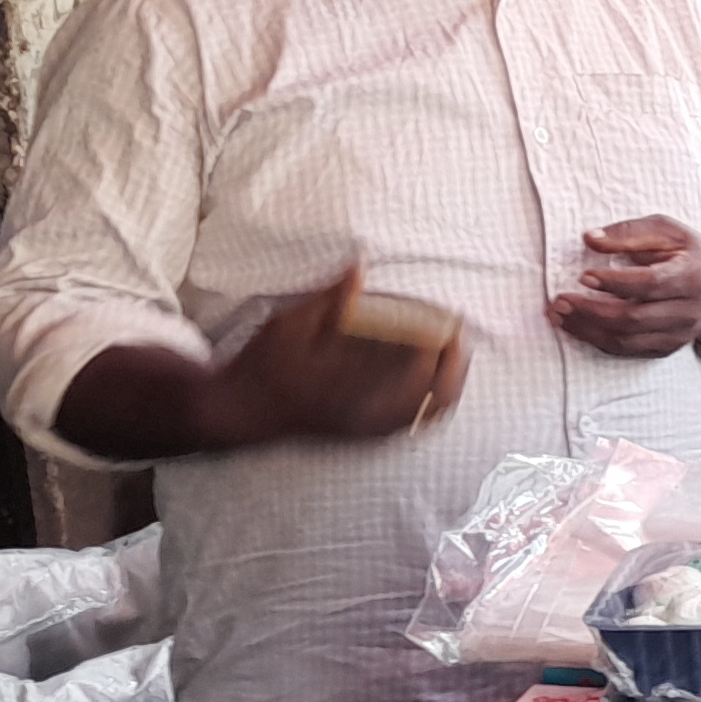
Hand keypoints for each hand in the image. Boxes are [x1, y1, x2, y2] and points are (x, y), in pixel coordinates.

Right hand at [206, 269, 466, 444]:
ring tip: (457, 354)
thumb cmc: (263, 363)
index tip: (451, 315)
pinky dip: (434, 405)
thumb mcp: (289, 324)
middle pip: (430, 390)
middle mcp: (361, 408)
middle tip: (459, 333)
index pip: (410, 359)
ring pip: (426, 411)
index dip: (437, 337)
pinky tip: (443, 387)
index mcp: (347, 379)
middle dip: (452, 359)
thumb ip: (330, 298)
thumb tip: (359, 265)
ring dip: (449, 381)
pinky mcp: (364, 436)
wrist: (241, 411)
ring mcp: (365, 426)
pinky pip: (413, 426)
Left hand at [550, 217, 700, 358]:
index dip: (615, 282)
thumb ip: (630, 232)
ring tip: (560, 316)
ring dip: (588, 330)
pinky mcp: (668, 347)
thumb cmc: (690, 253)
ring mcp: (679, 334)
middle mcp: (688, 310)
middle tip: (560, 301)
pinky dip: (599, 341)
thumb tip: (590, 239)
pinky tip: (578, 328)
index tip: (584, 276)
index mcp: (692, 276)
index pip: (650, 284)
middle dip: (592, 312)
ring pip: (628, 340)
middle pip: (635, 318)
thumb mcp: (668, 230)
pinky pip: (629, 351)